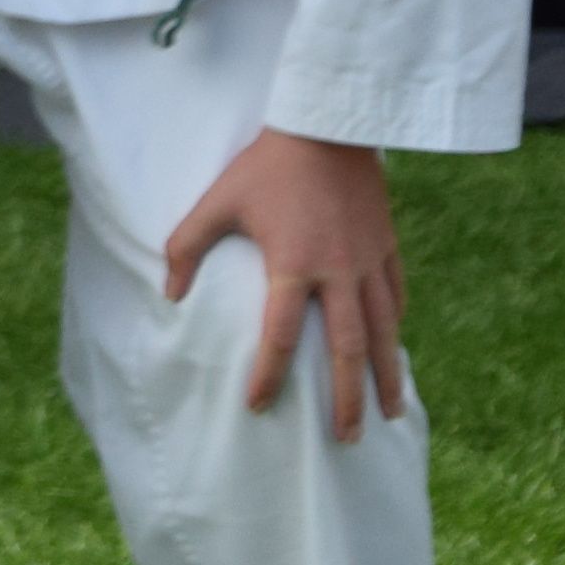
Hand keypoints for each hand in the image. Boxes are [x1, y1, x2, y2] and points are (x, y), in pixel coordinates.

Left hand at [164, 126, 410, 439]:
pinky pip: (396, 297)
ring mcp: (370, 262)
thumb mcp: (217, 202)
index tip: (259, 406)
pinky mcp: (388, 247)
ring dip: (387, 374)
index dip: (267, 376)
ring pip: (385, 332)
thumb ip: (186, 248)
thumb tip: (168, 294)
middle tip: (347, 438)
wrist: (328, 126)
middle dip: (346, 398)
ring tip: (391, 412)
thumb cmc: (265, 165)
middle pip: (348, 350)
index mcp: (293, 266)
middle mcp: (338, 274)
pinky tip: (395, 347)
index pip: (278, 337)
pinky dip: (396, 326)